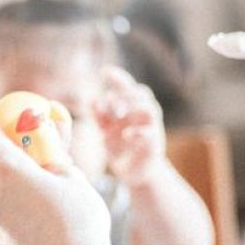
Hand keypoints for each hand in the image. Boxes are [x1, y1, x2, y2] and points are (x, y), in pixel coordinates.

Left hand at [0, 106, 115, 244]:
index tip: (14, 120)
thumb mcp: (73, 177)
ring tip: (52, 186)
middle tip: (45, 153)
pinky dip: (15, 197)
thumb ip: (53, 152)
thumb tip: (48, 137)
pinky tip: (44, 211)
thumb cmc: (79, 225)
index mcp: (3, 166)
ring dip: (17, 173)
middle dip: (13, 146)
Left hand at [94, 67, 166, 185]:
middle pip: (142, 94)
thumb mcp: (106, 130)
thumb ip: (99, 116)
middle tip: (109, 100)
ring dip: (134, 107)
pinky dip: (138, 132)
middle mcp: (144, 115)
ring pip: (151, 109)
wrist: (135, 173)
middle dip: (125, 93)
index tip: (104, 71)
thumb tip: (91, 100)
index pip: (129, 87)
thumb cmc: (120, 148)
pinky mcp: (154, 145)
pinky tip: (126, 134)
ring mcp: (152, 129)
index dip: (119, 78)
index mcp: (132, 108)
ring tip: (117, 113)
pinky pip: (150, 134)